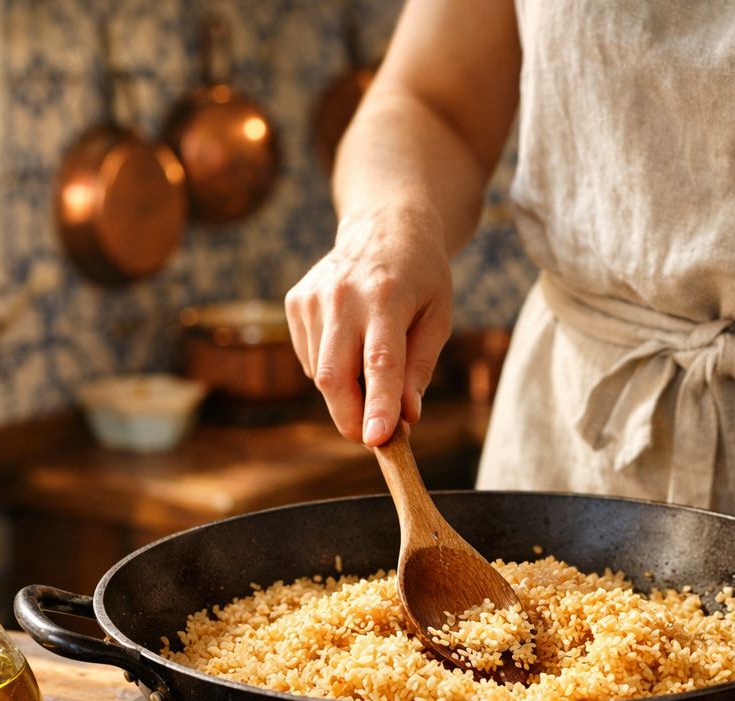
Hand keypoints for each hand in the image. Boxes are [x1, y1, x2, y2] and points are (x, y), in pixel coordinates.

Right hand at [285, 204, 452, 445]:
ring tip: (371, 370)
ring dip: (346, 392)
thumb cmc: (421, 276)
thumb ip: (421, 367)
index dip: (378, 405)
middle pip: (335, 376)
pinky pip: (311, 359)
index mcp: (386, 297)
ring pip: (321, 373)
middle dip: (350, 417)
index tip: (376, 440)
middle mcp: (342, 296)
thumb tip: (408, 416)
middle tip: (371, 437)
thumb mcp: (438, 317)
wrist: (384, 225)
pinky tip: (350, 344)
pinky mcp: (295, 302)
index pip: (380, 363)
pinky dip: (332, 369)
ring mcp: (313, 298)